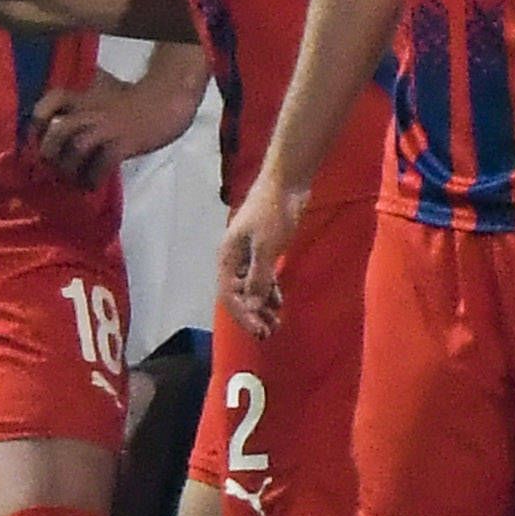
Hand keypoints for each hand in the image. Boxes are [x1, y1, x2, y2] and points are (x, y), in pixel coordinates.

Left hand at [27, 73, 197, 185]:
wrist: (167, 102)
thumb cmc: (132, 101)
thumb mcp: (100, 94)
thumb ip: (80, 106)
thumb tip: (56, 130)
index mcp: (83, 96)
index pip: (51, 100)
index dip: (38, 121)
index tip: (37, 139)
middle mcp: (91, 109)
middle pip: (58, 130)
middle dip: (50, 153)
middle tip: (52, 168)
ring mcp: (108, 126)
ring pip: (76, 148)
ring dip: (69, 170)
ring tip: (73, 180)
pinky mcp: (124, 143)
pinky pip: (101, 165)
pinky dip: (93, 179)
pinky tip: (93, 184)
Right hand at [217, 179, 306, 339]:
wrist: (286, 182)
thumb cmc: (273, 212)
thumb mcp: (266, 248)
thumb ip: (258, 278)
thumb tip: (251, 304)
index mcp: (227, 257)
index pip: (229, 296)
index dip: (243, 317)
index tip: (259, 332)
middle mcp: (234, 258)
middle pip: (238, 295)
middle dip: (252, 315)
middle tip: (269, 333)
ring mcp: (249, 254)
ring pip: (250, 288)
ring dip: (261, 306)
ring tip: (276, 323)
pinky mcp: (264, 249)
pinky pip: (262, 277)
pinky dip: (269, 292)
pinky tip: (278, 303)